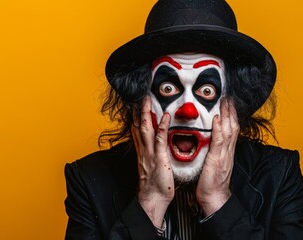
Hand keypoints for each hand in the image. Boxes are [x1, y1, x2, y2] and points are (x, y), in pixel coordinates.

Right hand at [131, 96, 173, 227]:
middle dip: (138, 110)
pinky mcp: (158, 158)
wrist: (153, 198)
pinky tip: (166, 116)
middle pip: (138, 125)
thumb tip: (156, 144)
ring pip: (145, 129)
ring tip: (147, 99)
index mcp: (143, 151)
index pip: (138, 129)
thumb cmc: (155, 183)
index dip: (137, 115)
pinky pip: (159, 139)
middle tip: (139, 95)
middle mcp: (144, 149)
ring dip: (146, 113)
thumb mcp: (152, 164)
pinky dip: (162, 126)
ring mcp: (150, 153)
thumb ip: (153, 152)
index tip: (136, 104)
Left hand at [196, 98, 239, 216]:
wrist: (214, 197)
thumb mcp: (215, 161)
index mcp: (227, 151)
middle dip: (231, 110)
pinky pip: (219, 142)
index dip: (231, 115)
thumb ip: (215, 149)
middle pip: (233, 126)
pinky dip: (218, 129)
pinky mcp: (216, 160)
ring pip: (228, 131)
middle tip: (228, 96)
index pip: (232, 129)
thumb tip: (210, 138)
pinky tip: (217, 119)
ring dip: (226, 115)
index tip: (229, 102)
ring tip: (224, 101)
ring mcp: (224, 155)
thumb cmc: (212, 181)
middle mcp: (228, 151)